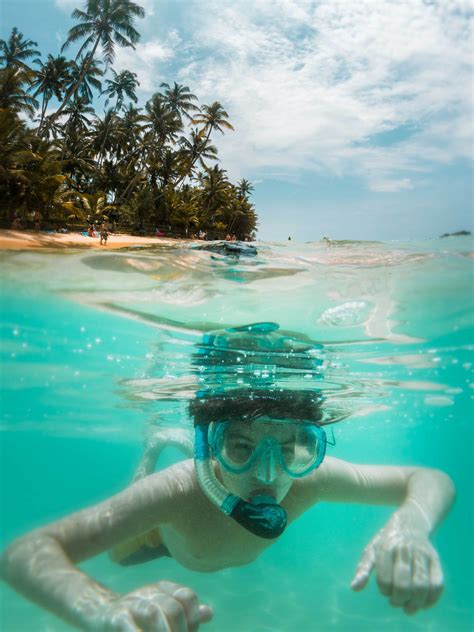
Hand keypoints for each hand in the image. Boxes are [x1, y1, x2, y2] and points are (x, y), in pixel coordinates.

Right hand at [89, 581, 212, 630]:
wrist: (100, 615)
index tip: (190, 631)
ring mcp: (131, 604)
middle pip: (172, 607)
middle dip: (179, 630)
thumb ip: (185, 615)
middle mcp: (148, 592)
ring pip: (153, 613)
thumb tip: (208, 613)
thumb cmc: (138, 618)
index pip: (186, 596)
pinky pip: (130, 628)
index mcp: (163, 589)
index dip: (193, 617)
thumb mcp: (162, 612)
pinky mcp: (116, 618)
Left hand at [351, 511, 443, 613]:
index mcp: (386, 548)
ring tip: (409, 606)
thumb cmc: (386, 542)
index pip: (385, 580)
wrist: (410, 524)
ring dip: (415, 603)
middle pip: (403, 585)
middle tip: (396, 602)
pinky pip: (437, 585)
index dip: (385, 591)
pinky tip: (422, 603)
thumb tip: (354, 588)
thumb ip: (363, 569)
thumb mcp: (371, 551)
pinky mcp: (435, 560)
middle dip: (399, 600)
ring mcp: (422, 555)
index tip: (385, 590)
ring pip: (422, 587)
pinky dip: (430, 600)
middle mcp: (405, 550)